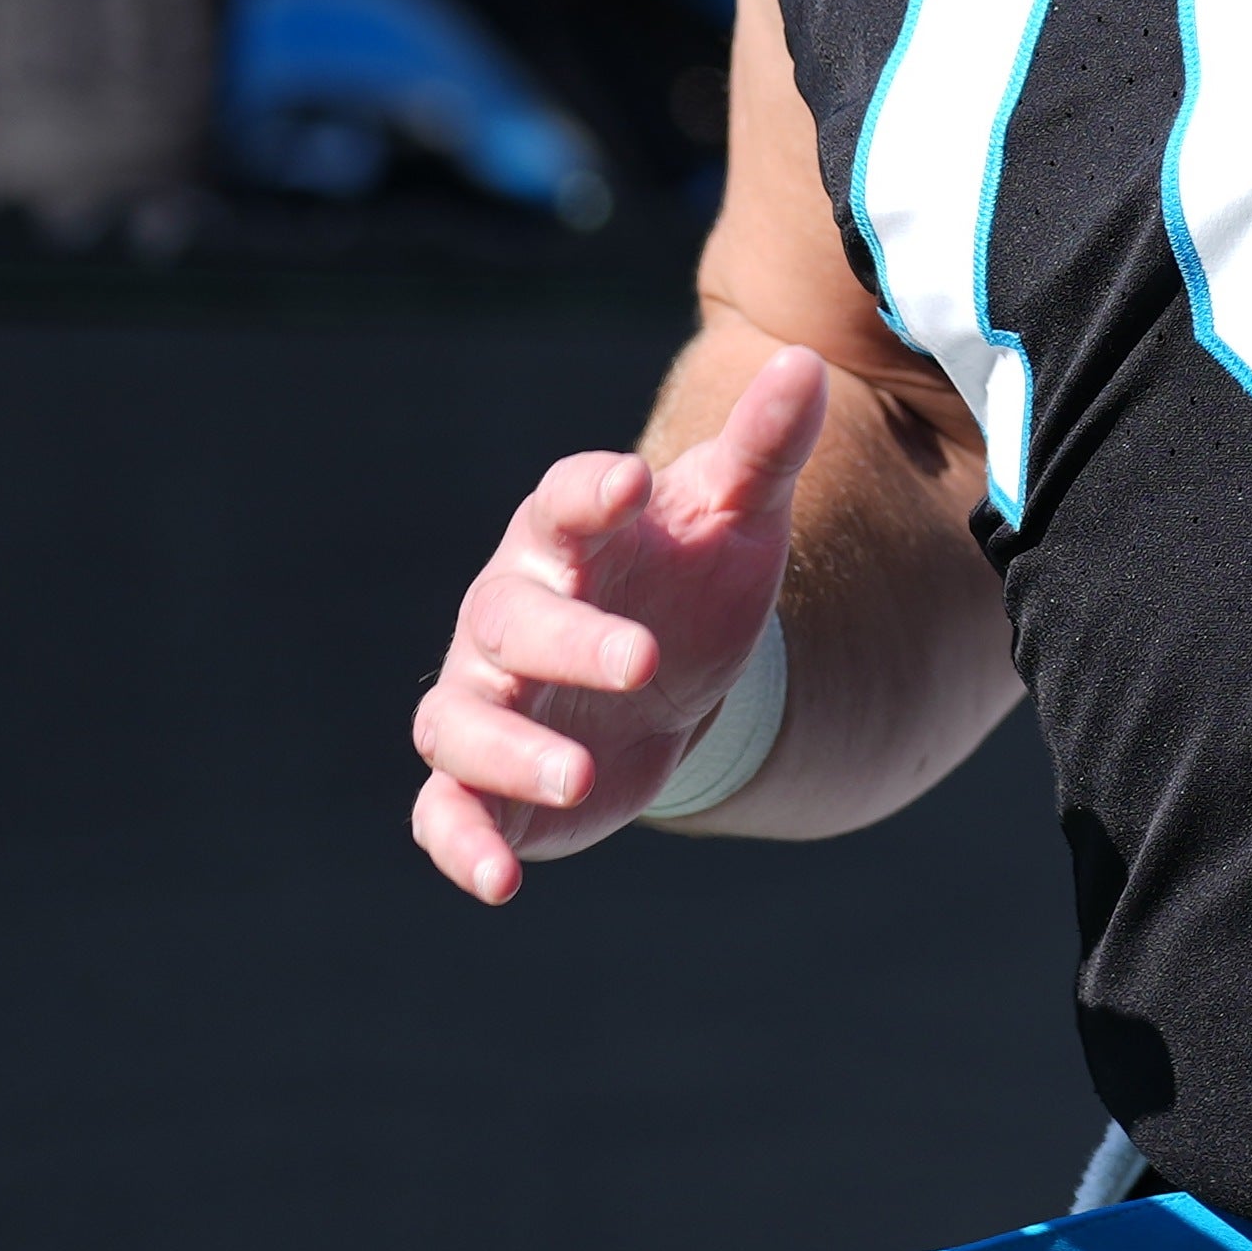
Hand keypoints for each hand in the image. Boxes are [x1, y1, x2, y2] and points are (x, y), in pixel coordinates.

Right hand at [409, 344, 831, 903]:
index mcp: (567, 536)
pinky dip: (460, 846)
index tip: (629, 486)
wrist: (671, 674)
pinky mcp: (484, 785)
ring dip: (509, 753)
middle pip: (510, 620)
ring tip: (579, 779)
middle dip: (567, 643)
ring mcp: (489, 700)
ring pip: (460, 722)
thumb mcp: (737, 516)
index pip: (559, 502)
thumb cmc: (690, 577)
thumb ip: (763, 448)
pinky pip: (444, 814)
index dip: (585, 492)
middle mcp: (508, 612)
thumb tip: (807, 366)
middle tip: (642, 663)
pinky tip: (501, 884)